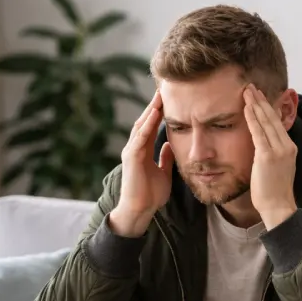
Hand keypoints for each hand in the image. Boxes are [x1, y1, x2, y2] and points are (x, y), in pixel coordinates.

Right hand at [110, 89, 174, 237]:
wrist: (140, 211)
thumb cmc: (150, 195)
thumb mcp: (163, 172)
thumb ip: (165, 158)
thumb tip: (170, 144)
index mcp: (143, 151)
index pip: (151, 126)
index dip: (159, 113)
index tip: (170, 99)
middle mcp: (135, 148)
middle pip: (144, 122)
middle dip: (154, 106)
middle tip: (163, 90)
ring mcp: (132, 152)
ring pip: (140, 126)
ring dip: (150, 112)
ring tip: (159, 97)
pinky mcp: (131, 159)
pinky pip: (139, 139)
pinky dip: (146, 126)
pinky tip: (153, 115)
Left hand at [243, 84, 297, 228]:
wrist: (278, 206)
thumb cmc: (274, 191)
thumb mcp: (277, 167)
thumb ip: (272, 153)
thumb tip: (261, 143)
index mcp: (290, 148)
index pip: (277, 123)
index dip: (268, 108)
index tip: (259, 96)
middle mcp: (287, 146)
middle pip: (272, 118)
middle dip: (261, 101)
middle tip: (251, 86)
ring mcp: (278, 150)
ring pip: (266, 122)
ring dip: (255, 104)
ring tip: (247, 91)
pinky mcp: (267, 156)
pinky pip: (258, 132)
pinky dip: (252, 118)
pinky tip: (246, 107)